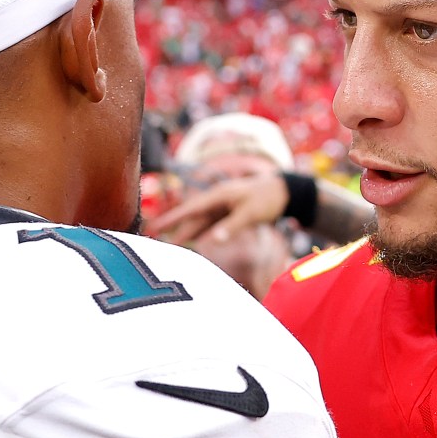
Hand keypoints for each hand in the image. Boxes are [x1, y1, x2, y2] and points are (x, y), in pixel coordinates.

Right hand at [144, 173, 286, 246]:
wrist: (283, 190)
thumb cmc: (268, 198)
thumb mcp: (251, 213)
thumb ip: (232, 226)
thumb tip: (214, 240)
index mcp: (218, 195)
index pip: (190, 209)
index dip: (171, 218)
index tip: (154, 226)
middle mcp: (216, 200)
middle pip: (191, 217)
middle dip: (174, 228)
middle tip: (153, 238)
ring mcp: (222, 207)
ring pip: (200, 222)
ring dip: (187, 233)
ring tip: (169, 247)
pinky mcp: (229, 213)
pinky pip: (211, 225)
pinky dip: (202, 234)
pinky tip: (192, 243)